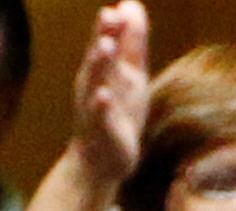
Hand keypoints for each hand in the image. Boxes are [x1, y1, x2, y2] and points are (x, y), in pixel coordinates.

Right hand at [71, 3, 148, 186]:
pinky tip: (104, 94)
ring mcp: (95, 105)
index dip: (116, 26)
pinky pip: (98, 114)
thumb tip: (132, 4)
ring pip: (95, 81)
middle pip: (99, 55)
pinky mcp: (101, 129)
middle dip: (103, 35)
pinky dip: (101, 103)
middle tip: (109, 15)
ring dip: (100, 63)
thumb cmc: (118, 112)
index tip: (124, 7)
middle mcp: (95, 82)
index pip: (110, 42)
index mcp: (105, 70)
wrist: (103, 160)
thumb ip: (132, 43)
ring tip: (106, 46)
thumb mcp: (131, 76)